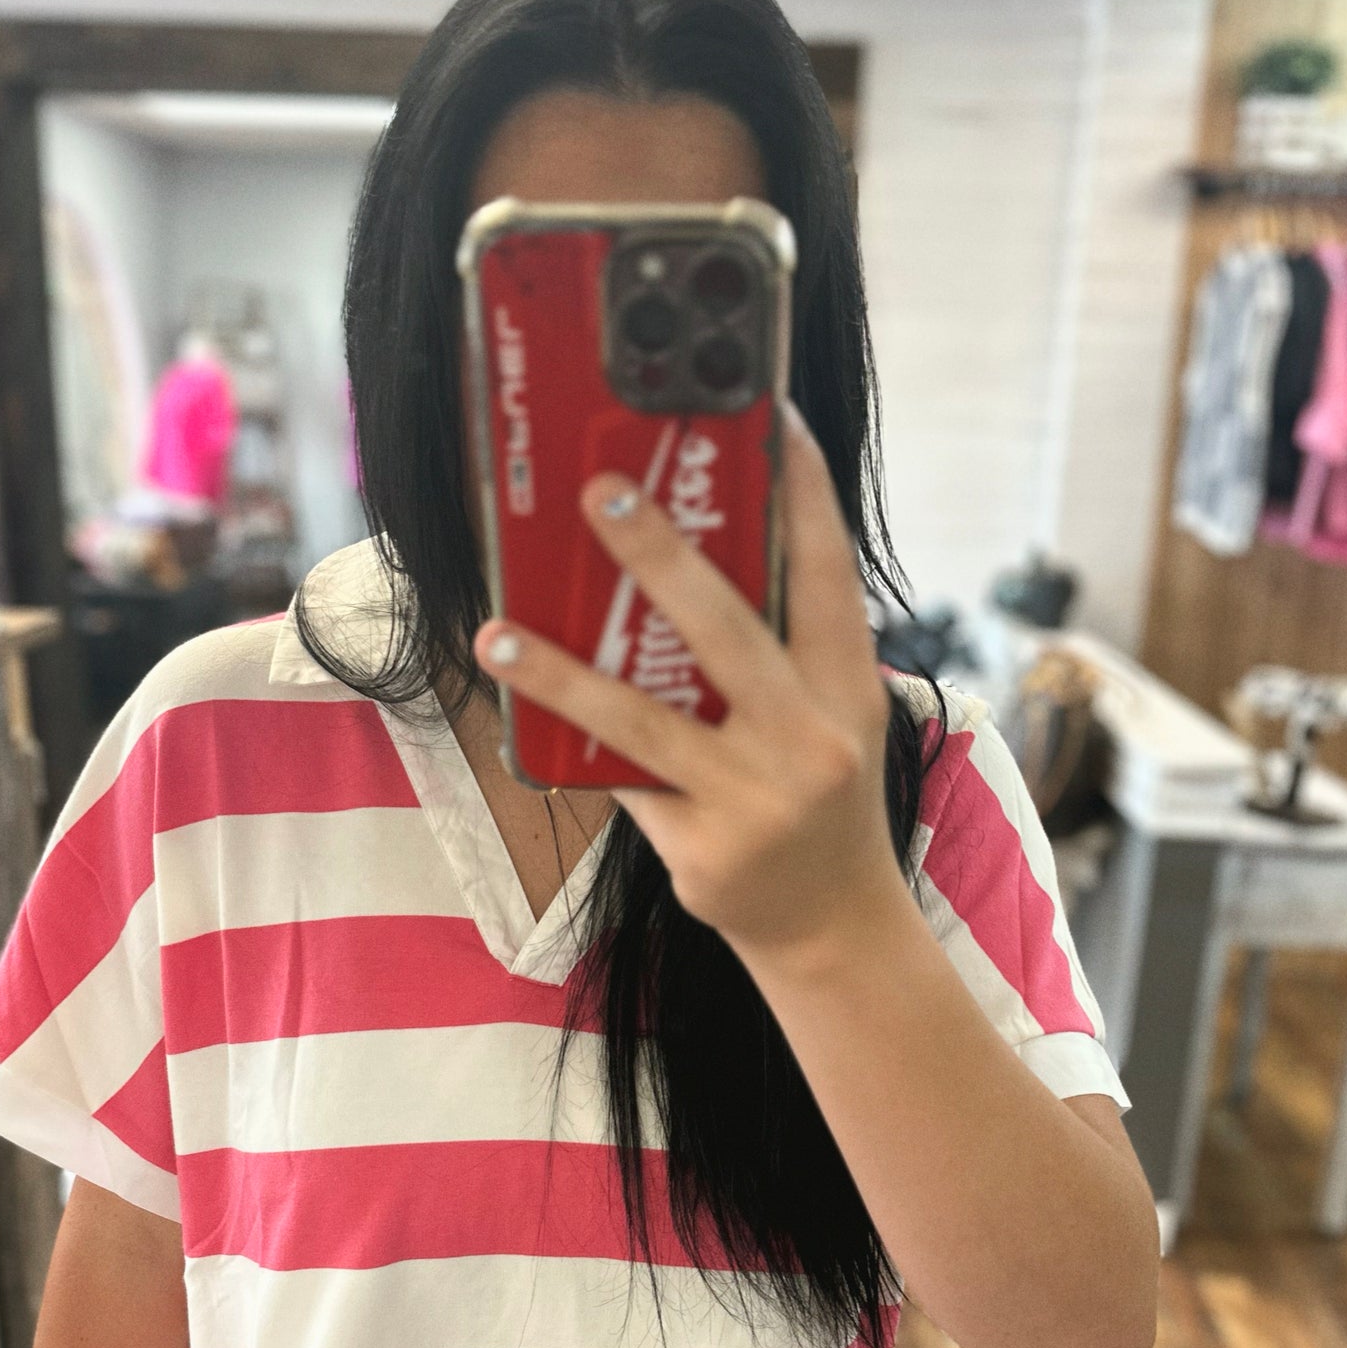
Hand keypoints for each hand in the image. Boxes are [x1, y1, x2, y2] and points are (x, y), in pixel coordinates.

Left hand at [473, 407, 911, 962]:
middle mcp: (809, 739)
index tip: (770, 422)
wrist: (833, 925)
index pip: (829, 575)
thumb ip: (782, 649)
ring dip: (562, 673)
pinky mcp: (703, 850)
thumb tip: (686, 557)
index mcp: (847, 689)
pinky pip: (623, 780)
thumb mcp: (831, 716)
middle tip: (600, 492)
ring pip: (643, 720)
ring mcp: (754, 799)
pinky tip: (520, 706)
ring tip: (498, 632)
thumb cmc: (819, 797)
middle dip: (660, 556)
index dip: (805, 495)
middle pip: (727, 631)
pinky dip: (572, 742)